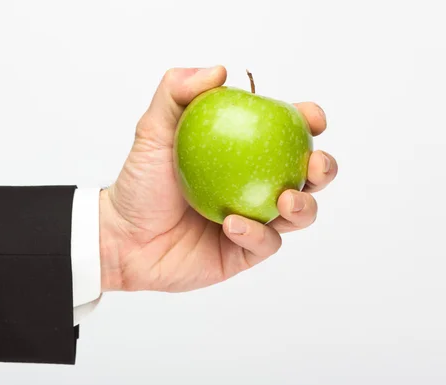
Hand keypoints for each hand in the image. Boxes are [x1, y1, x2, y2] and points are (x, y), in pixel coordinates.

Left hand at [99, 66, 337, 291]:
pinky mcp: (244, 252)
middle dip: (323, 167)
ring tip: (286, 198)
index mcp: (243, 153)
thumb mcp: (152, 131)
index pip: (286, 132)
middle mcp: (255, 185)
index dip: (308, 121)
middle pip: (306, 175)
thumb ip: (176, 92)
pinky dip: (255, 233)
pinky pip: (265, 243)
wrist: (123, 237)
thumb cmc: (139, 182)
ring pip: (299, 214)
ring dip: (304, 205)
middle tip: (313, 163)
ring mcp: (254, 219)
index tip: (310, 117)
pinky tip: (232, 224)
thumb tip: (219, 71)